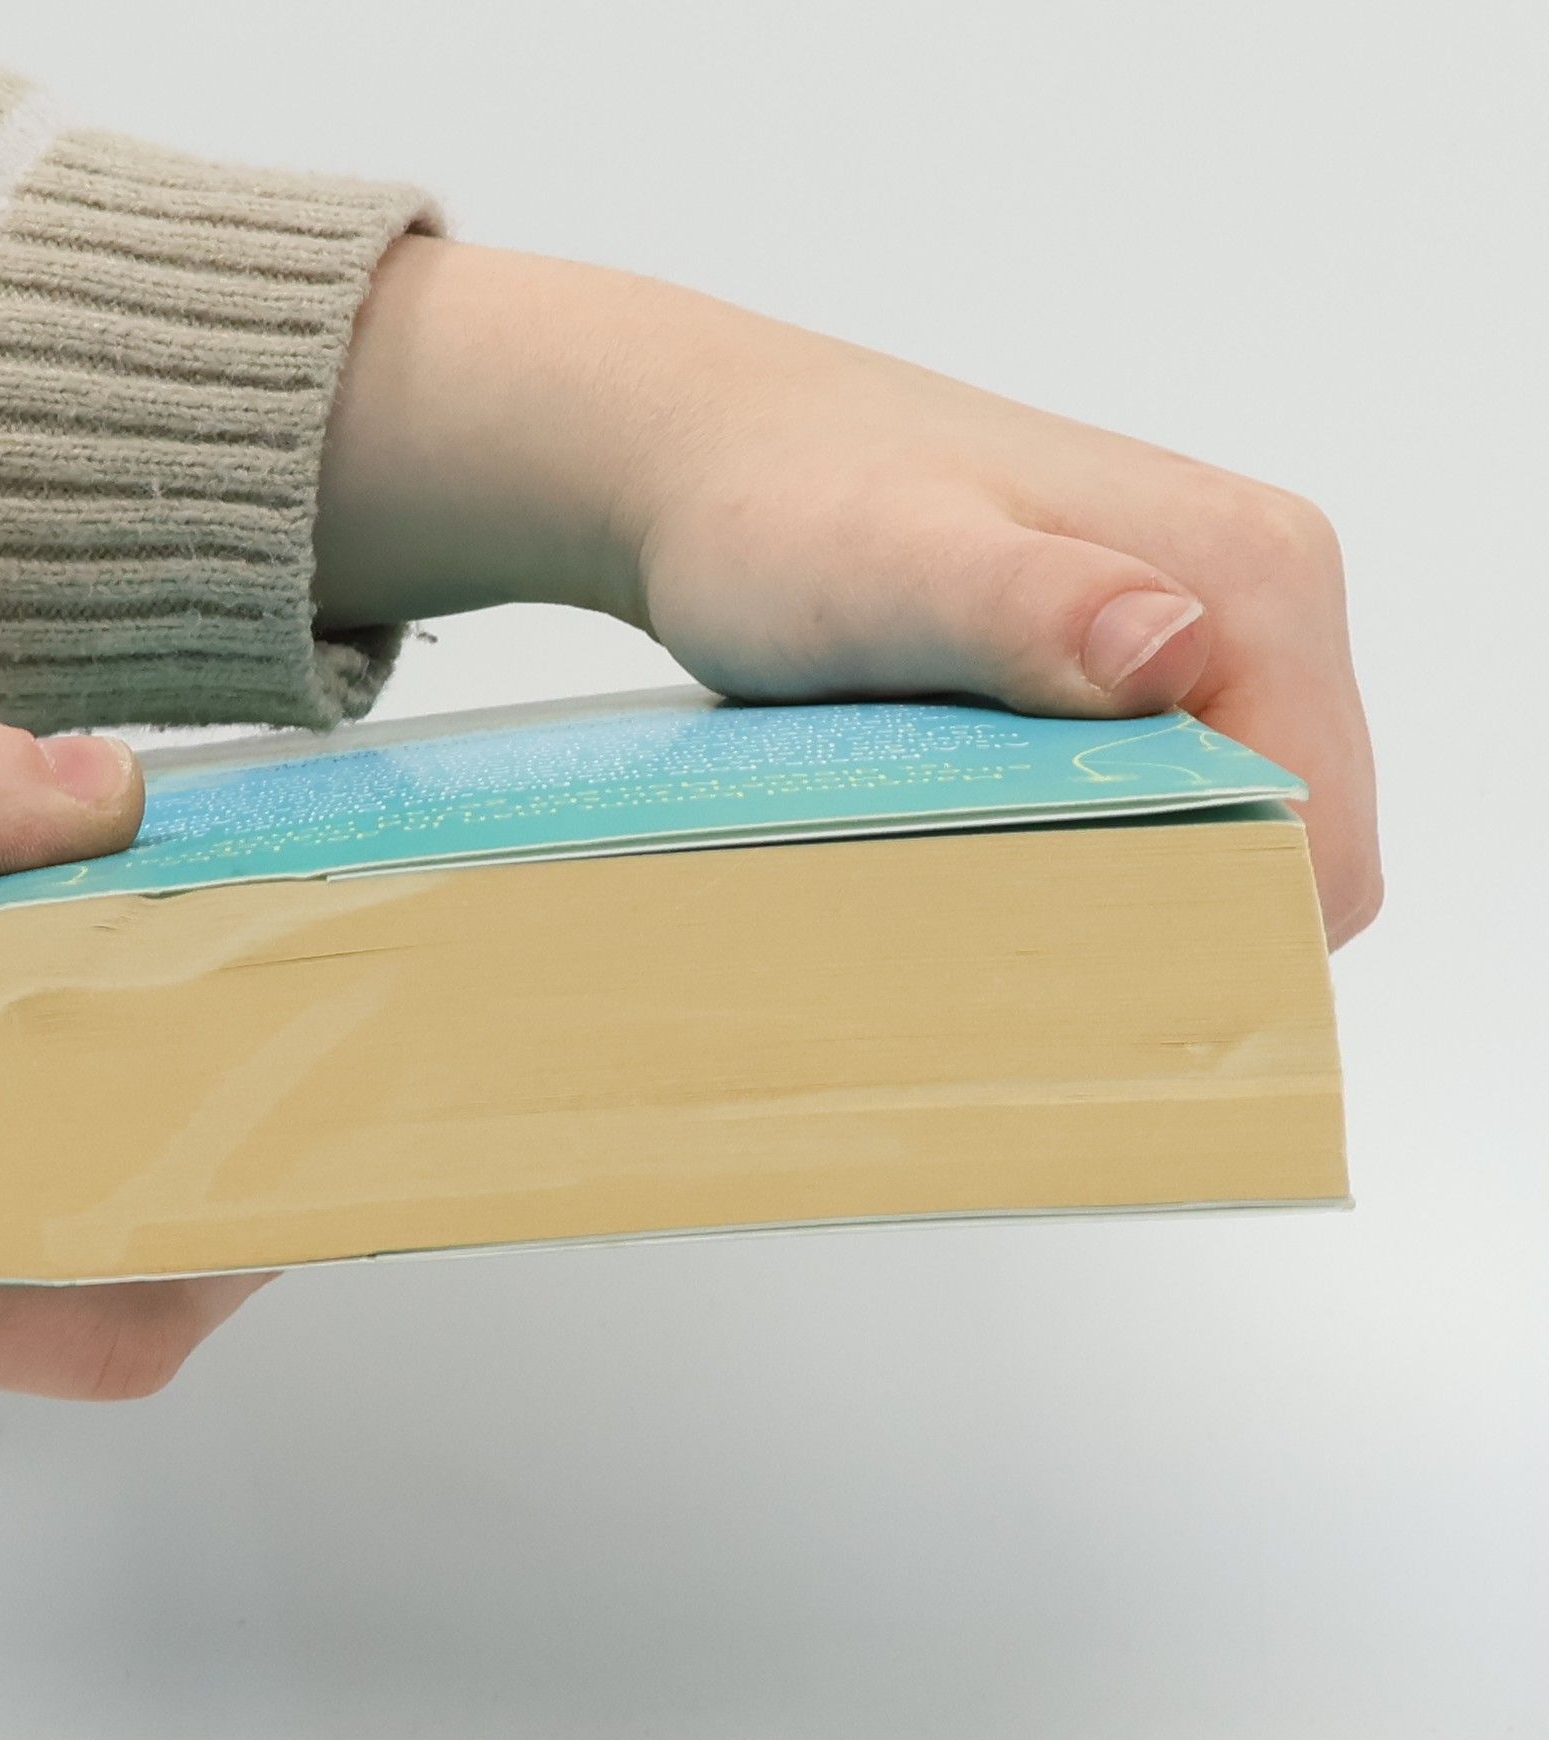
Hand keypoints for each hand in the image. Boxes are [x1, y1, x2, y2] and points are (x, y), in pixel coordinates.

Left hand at [314, 238, 1378, 946]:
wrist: (711, 458)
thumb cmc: (780, 513)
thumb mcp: (884, 570)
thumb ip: (1021, 609)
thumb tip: (1175, 649)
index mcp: (1254, 574)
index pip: (1320, 835)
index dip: (1234, 937)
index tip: (1096, 989)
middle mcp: (1256, 591)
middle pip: (1289, 839)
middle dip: (1189, 922)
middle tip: (1028, 966)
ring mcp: (1198, 621)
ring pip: (1228, 825)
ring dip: (1139, 888)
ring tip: (1005, 913)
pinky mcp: (1133, 653)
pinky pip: (1167, 790)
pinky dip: (1103, 845)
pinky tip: (1002, 852)